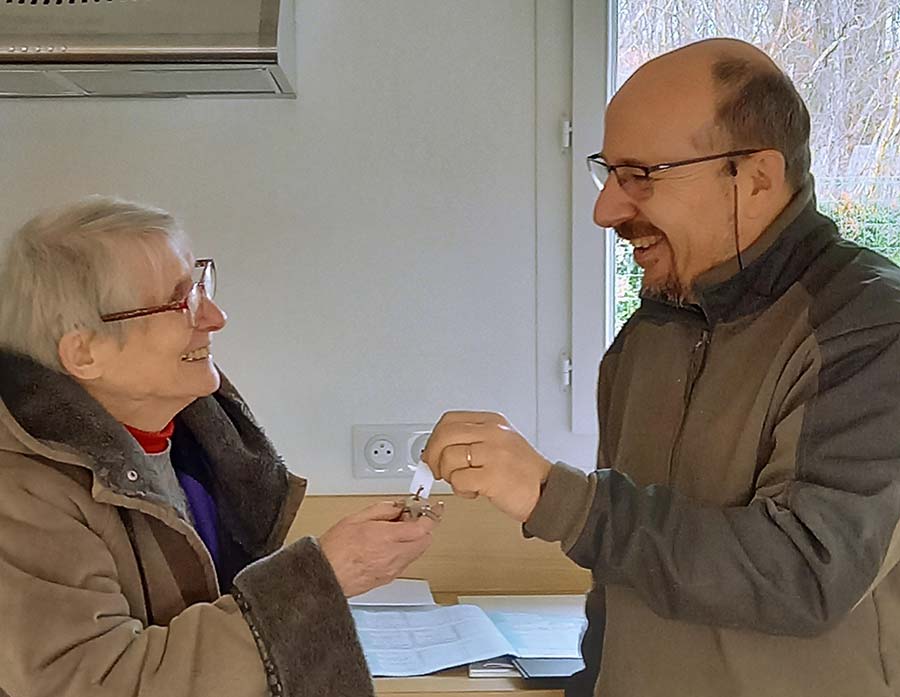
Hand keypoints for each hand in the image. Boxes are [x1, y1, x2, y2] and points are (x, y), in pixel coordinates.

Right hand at [319, 501, 434, 597]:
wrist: (325, 577)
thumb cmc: (335, 550)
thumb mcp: (357, 517)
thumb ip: (382, 509)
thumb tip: (398, 506)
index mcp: (388, 538)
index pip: (424, 527)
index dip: (432, 514)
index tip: (432, 507)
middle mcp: (394, 555)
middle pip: (426, 540)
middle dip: (423, 527)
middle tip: (410, 517)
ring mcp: (393, 569)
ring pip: (417, 551)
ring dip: (414, 539)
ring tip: (395, 530)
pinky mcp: (389, 578)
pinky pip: (406, 561)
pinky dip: (405, 550)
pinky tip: (388, 544)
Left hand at [421, 411, 551, 521]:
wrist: (547, 491)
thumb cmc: (523, 472)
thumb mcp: (501, 442)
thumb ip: (472, 439)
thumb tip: (438, 448)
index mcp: (492, 422)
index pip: (449, 420)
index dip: (434, 439)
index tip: (432, 453)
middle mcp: (493, 434)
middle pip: (444, 436)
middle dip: (433, 457)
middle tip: (437, 471)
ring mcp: (494, 454)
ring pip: (448, 458)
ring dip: (449, 477)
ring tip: (463, 483)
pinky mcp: (493, 476)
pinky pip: (459, 480)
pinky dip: (460, 490)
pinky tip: (473, 492)